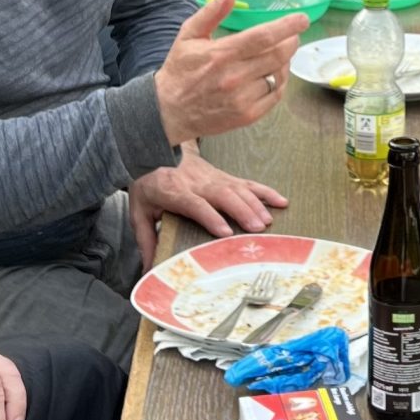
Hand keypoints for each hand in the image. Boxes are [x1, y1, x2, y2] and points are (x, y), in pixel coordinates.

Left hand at [129, 152, 287, 265]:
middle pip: (222, 195)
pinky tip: (281, 201)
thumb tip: (147, 271)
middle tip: (257, 228)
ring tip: (268, 222)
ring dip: (255, 204)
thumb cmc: (146, 184)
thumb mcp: (138, 211)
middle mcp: (197, 182)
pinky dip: (265, 191)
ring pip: (237, 188)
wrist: (153, 148)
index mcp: (175, 191)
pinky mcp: (223, 176)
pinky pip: (247, 183)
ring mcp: (213, 177)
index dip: (210, 217)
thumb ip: (145, 240)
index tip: (225, 232)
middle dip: (241, 211)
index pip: (195, 204)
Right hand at [155, 0, 306, 141]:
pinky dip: (279, 82)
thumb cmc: (180, 70)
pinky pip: (276, 95)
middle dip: (290, 42)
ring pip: (279, 75)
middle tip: (291, 36)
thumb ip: (212, 12)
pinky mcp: (248, 115)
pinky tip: (270, 75)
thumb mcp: (189, 35)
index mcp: (221, 54)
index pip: (263, 37)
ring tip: (275, 56)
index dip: (287, 26)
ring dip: (283, 63)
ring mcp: (242, 99)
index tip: (302, 19)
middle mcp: (234, 77)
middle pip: (278, 55)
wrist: (169, 112)